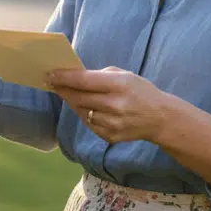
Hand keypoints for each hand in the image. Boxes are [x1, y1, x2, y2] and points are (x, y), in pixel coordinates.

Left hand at [45, 67, 173, 144]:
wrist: (160, 118)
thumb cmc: (140, 91)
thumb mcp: (125, 75)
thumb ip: (100, 75)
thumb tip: (74, 76)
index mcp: (119, 85)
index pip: (84, 81)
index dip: (64, 77)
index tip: (50, 74)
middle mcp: (115, 105)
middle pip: (78, 97)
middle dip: (63, 89)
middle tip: (51, 82)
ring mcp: (112, 123)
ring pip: (81, 111)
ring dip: (72, 102)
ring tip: (68, 92)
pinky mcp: (110, 136)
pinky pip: (89, 123)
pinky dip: (85, 114)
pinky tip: (87, 107)